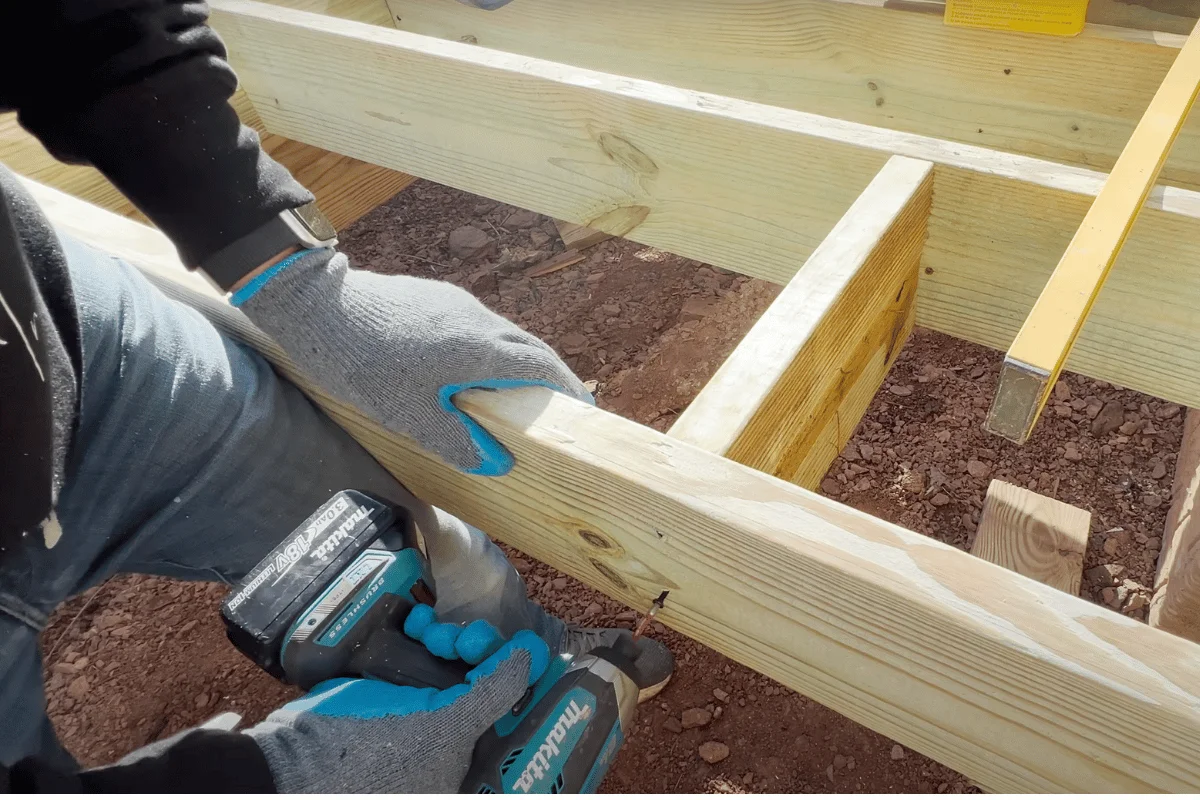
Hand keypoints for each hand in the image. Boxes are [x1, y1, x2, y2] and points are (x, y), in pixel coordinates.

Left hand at [232, 248, 590, 474]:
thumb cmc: (364, 364)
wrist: (317, 305)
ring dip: (520, 364)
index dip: (566, 390)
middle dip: (551, 377)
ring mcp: (457, 305)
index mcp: (480, 349)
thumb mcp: (409, 415)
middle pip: (529, 348)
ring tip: (518, 394)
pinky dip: (492, 352)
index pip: (541, 367)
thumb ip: (455, 440)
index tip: (582, 410)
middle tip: (560, 407)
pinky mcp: (436, 299)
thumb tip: (495, 463)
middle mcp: (478, 321)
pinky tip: (472, 372)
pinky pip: (479, 328)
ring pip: (503, 336)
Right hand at [246, 605, 550, 792]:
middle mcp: (443, 752)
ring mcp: (411, 729)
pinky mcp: (382, 709)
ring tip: (426, 626)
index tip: (494, 644)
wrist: (284, 760)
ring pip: (447, 672)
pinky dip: (415, 642)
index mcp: (464, 765)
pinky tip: (411, 623)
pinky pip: (413, 668)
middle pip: (478, 686)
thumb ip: (494, 692)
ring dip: (444, 641)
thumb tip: (534, 656)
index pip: (506, 710)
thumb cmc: (366, 752)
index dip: (507, 672)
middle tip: (457, 635)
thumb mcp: (443, 725)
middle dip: (472, 651)